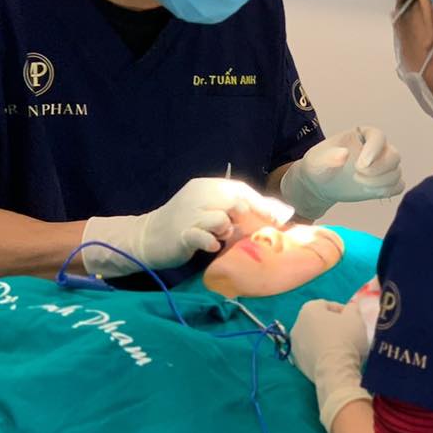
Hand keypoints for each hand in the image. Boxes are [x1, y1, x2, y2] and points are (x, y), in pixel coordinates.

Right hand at [82, 177, 278, 274]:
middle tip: (251, 230)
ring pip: (221, 218)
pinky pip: (204, 237)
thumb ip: (242, 209)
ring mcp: (189, 215)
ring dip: (227, 230)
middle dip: (248, 217)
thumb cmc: (187, 224)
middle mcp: (199, 196)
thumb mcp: (212, 211)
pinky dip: (211, 242)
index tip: (279, 219)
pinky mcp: (181, 234)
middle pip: (234, 201)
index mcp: (207, 186)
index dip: (261, 203)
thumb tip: (284, 212)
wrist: (148, 237)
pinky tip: (211, 246)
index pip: (240, 189)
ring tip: (221, 237)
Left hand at [279, 125, 403, 219]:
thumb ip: (330, 156)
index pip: (379, 137)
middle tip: (357, 176)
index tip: (360, 165)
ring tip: (358, 183)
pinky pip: (398, 186)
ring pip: (396, 172)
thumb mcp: (318, 160)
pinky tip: (368, 191)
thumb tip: (344, 154)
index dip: (374, 150)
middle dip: (379, 169)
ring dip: (380, 182)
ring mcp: (383, 166)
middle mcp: (378, 148)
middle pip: (394, 156)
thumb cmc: (319, 166)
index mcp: (363, 134)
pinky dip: (387, 190)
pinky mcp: (385, 183)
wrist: (321, 183)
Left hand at [290, 298, 373, 432]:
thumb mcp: (355, 318)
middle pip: (318, 321)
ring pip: (313, 338)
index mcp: (309, 309)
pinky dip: (321, 353)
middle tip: (348, 333)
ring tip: (341, 347)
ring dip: (325, 339)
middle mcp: (297, 324)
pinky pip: (312, 353)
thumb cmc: (346, 338)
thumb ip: (352, 308)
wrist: (335, 370)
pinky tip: (333, 359)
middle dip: (332, 325)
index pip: (327, 305)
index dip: (342, 311)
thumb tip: (350, 309)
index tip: (353, 319)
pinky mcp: (298, 363)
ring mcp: (295, 345)